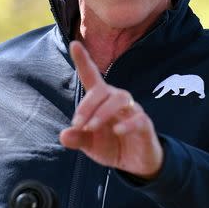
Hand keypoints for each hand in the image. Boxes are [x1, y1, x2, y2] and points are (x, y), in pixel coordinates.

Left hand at [59, 41, 163, 179]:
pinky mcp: (144, 124)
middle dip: (87, 105)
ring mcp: (132, 110)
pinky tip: (117, 131)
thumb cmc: (112, 146)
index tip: (74, 43)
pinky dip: (127, 124)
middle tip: (78, 124)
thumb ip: (77, 139)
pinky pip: (137, 118)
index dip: (83, 60)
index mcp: (101, 101)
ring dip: (102, 112)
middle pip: (102, 90)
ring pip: (119, 99)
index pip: (91, 76)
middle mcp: (117, 100)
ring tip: (91, 127)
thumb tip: (64, 135)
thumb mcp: (90, 145)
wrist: (136, 164)